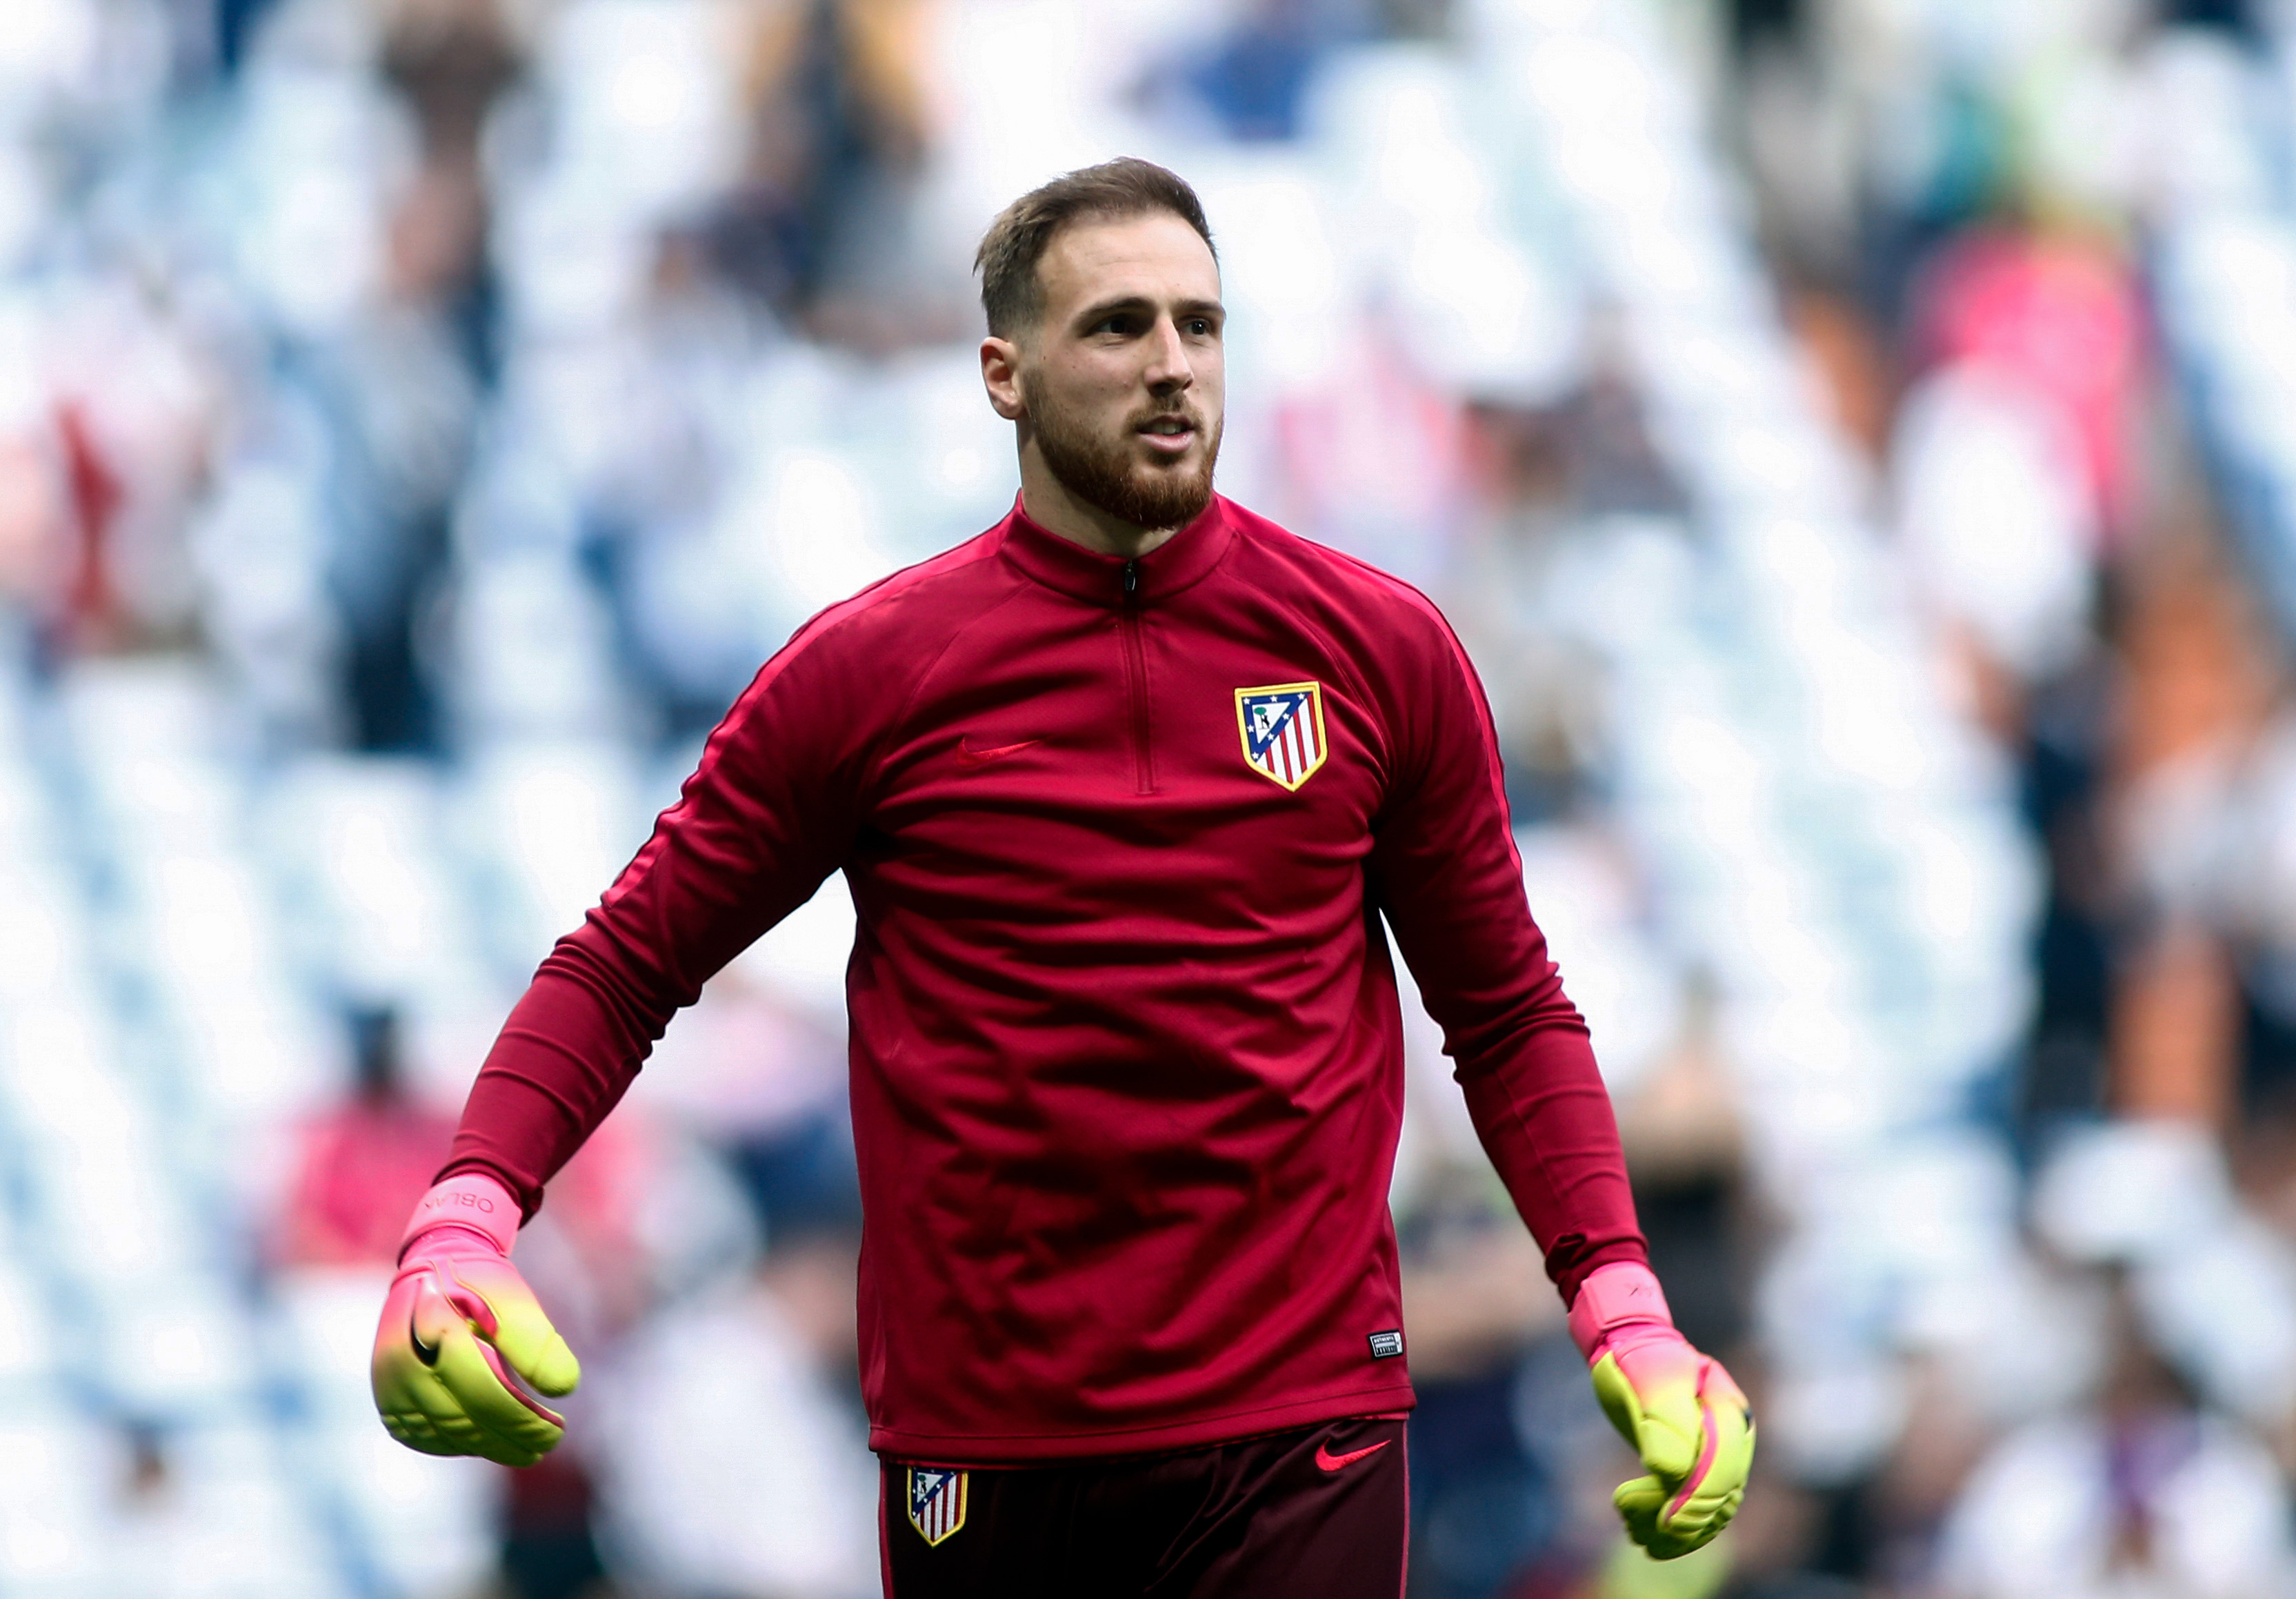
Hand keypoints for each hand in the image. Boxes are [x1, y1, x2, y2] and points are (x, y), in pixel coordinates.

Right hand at [370, 1174, 580, 1467]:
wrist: (434, 1274)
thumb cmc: (480, 1286)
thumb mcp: (513, 1300)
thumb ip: (536, 1342)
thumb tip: (564, 1388)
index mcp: (430, 1325)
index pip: (481, 1389)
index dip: (521, 1418)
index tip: (557, 1429)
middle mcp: (400, 1362)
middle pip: (463, 1417)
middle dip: (510, 1437)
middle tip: (549, 1443)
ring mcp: (389, 1388)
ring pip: (446, 1434)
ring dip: (491, 1446)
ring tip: (531, 1449)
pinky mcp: (390, 1406)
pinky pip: (428, 1439)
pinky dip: (464, 1445)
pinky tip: (495, 1442)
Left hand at [1568, 1261, 1753, 1558]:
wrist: (1626, 1347)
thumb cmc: (1637, 1360)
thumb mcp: (1646, 1382)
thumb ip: (1663, 1424)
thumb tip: (1669, 1472)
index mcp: (1727, 1410)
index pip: (1722, 1468)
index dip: (1696, 1500)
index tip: (1664, 1523)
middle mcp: (1732, 1438)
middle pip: (1719, 1497)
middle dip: (1678, 1520)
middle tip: (1631, 1522)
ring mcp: (1719, 1456)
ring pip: (1709, 1512)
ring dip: (1673, 1533)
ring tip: (1632, 1532)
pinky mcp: (1699, 1471)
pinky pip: (1697, 1513)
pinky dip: (1672, 1531)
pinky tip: (1640, 1533)